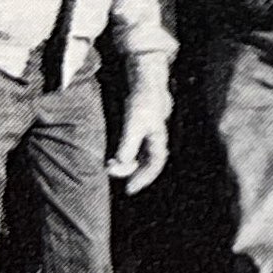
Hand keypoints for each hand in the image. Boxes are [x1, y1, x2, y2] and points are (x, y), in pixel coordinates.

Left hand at [107, 78, 171, 193]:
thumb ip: (128, 144)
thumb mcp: (134, 124)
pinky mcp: (143, 128)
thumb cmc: (142, 102)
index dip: (143, 179)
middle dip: (137, 175)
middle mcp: (157, 140)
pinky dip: (128, 155)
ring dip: (131, 165)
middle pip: (149, 164)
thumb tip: (121, 163)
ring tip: (114, 168)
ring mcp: (151, 134)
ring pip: (143, 156)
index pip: (154, 166)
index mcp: (158, 141)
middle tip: (125, 185)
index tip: (129, 189)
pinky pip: (138, 148)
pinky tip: (116, 156)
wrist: (146, 83)